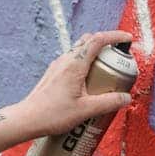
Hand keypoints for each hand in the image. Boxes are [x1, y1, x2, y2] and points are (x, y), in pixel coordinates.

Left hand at [19, 30, 133, 137]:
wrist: (26, 120)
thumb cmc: (52, 114)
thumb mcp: (86, 110)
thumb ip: (108, 103)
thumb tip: (126, 98)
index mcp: (75, 64)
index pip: (98, 40)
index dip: (115, 36)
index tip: (127, 39)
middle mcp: (65, 60)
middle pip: (89, 42)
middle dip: (106, 45)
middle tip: (119, 58)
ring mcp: (58, 66)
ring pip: (80, 51)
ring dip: (95, 55)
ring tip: (106, 72)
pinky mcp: (54, 74)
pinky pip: (73, 61)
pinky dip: (85, 65)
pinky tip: (89, 83)